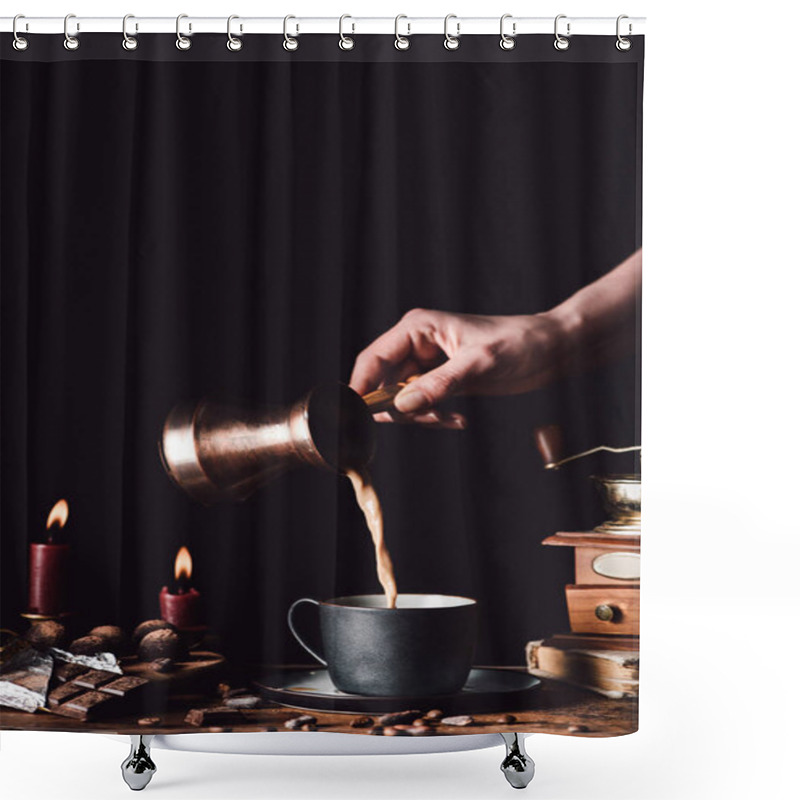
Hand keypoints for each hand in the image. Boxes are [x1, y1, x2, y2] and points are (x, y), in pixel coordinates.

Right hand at [349, 308, 573, 426]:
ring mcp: (426, 364)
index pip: (373, 359)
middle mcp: (415, 344)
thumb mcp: (479, 364)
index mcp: (417, 328)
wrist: (549, 350)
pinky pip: (420, 405)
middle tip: (431, 418)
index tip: (356, 417)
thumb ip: (439, 384)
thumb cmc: (519, 343)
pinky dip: (434, 417)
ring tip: (451, 418)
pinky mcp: (438, 380)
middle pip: (383, 384)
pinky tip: (458, 418)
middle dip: (401, 409)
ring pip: (401, 400)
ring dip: (421, 416)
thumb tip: (401, 406)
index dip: (361, 388)